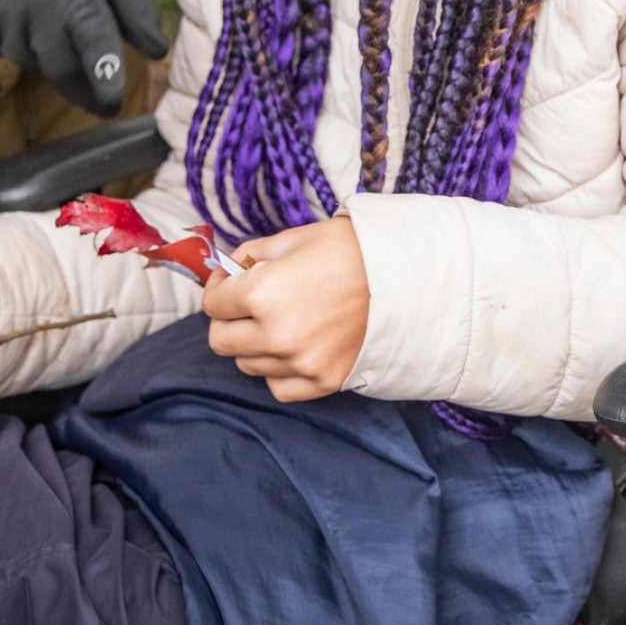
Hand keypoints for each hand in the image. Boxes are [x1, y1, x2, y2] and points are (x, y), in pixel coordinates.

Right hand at [0, 0, 170, 115]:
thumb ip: (134, 8)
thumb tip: (159, 51)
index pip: (93, 38)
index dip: (103, 72)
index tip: (112, 101)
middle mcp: (38, 6)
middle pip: (62, 68)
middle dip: (84, 90)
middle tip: (102, 100)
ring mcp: (3, 17)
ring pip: (33, 63)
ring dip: (47, 57)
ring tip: (48, 21)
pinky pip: (1, 54)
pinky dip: (15, 46)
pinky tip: (18, 17)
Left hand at [202, 217, 370, 401]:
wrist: (412, 278)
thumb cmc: (356, 251)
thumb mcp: (298, 238)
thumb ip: (254, 254)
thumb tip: (231, 269)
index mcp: (264, 293)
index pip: (213, 303)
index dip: (218, 286)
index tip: (228, 279)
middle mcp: (276, 334)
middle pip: (222, 340)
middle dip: (228, 320)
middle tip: (246, 304)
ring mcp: (300, 363)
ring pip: (248, 364)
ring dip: (254, 345)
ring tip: (279, 322)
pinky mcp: (323, 382)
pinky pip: (279, 386)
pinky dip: (279, 370)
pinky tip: (294, 348)